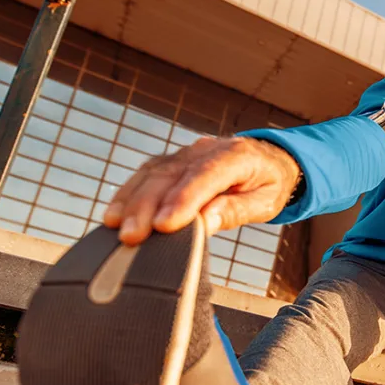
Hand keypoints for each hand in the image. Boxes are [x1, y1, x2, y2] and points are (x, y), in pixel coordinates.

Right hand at [103, 137, 300, 245]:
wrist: (269, 159)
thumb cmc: (268, 184)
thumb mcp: (265, 201)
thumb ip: (235, 209)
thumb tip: (205, 222)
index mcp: (237, 156)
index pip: (206, 175)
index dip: (183, 199)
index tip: (163, 225)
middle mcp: (206, 149)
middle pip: (171, 174)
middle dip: (147, 206)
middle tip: (131, 236)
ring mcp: (186, 153)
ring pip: (153, 172)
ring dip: (131, 200)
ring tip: (116, 227)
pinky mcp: (172, 161)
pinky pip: (146, 174)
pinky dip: (128, 193)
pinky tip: (115, 213)